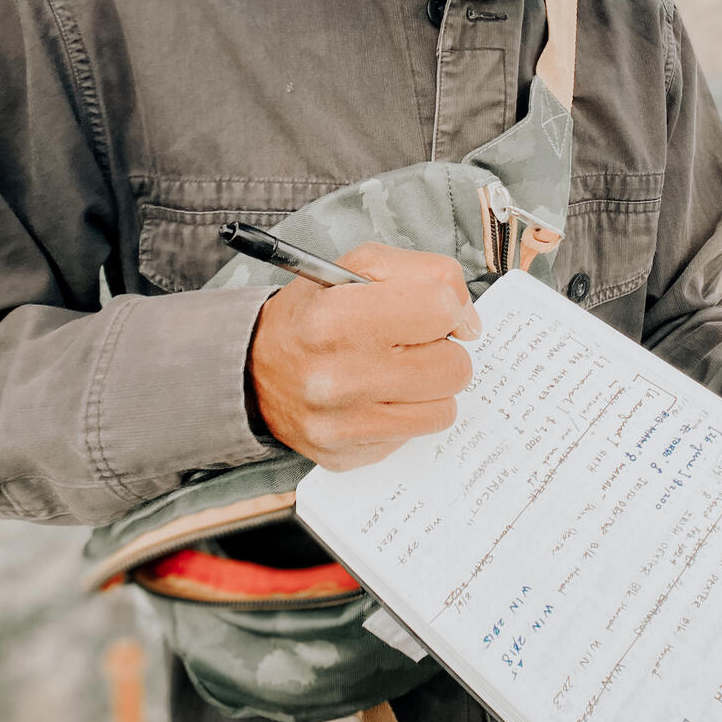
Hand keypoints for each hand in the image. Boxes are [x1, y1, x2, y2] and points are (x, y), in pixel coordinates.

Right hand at [247, 242, 480, 470]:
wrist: (253, 369)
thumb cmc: (314, 314)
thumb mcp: (358, 266)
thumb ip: (426, 274)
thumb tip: (469, 323)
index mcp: (339, 317)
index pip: (441, 307)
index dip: (447, 306)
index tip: (434, 312)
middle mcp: (338, 375)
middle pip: (453, 367)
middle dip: (441, 351)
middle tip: (410, 345)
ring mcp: (342, 423)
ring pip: (443, 409)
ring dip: (428, 388)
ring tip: (395, 372)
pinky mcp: (346, 455)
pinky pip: (413, 436)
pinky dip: (405, 416)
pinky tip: (376, 398)